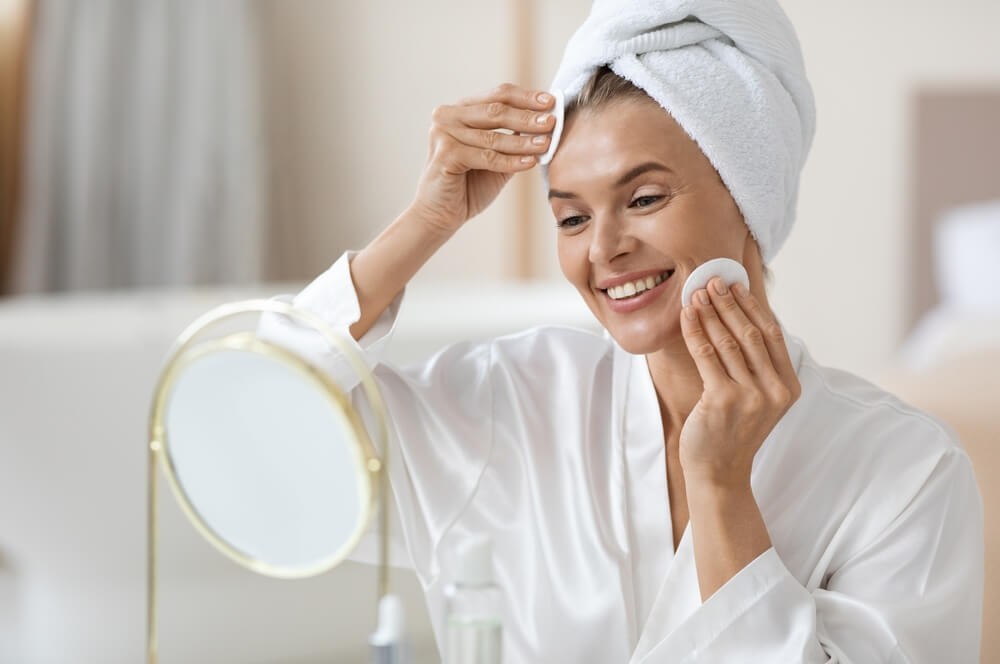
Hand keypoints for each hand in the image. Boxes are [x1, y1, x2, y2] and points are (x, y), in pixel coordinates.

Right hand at [409, 83, 554, 234]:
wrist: (441, 215)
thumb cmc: (469, 185)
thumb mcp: (496, 156)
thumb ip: (514, 138)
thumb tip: (546, 122)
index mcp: (461, 109)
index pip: (498, 95)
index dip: (527, 98)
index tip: (551, 102)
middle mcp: (448, 115)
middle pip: (496, 111)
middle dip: (528, 117)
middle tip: (552, 122)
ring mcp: (444, 133)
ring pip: (493, 137)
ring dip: (523, 141)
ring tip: (546, 144)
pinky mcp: (445, 154)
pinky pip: (486, 157)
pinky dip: (510, 161)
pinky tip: (530, 162)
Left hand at [678, 278, 800, 487]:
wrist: (719, 472)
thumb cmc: (733, 431)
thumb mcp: (757, 399)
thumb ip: (757, 366)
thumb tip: (740, 318)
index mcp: (788, 387)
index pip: (772, 335)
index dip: (752, 307)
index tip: (735, 286)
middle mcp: (775, 390)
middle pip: (750, 333)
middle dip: (728, 304)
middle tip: (711, 281)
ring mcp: (751, 396)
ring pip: (728, 341)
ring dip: (710, 313)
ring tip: (696, 294)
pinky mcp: (724, 400)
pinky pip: (707, 355)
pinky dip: (695, 331)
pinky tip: (686, 316)